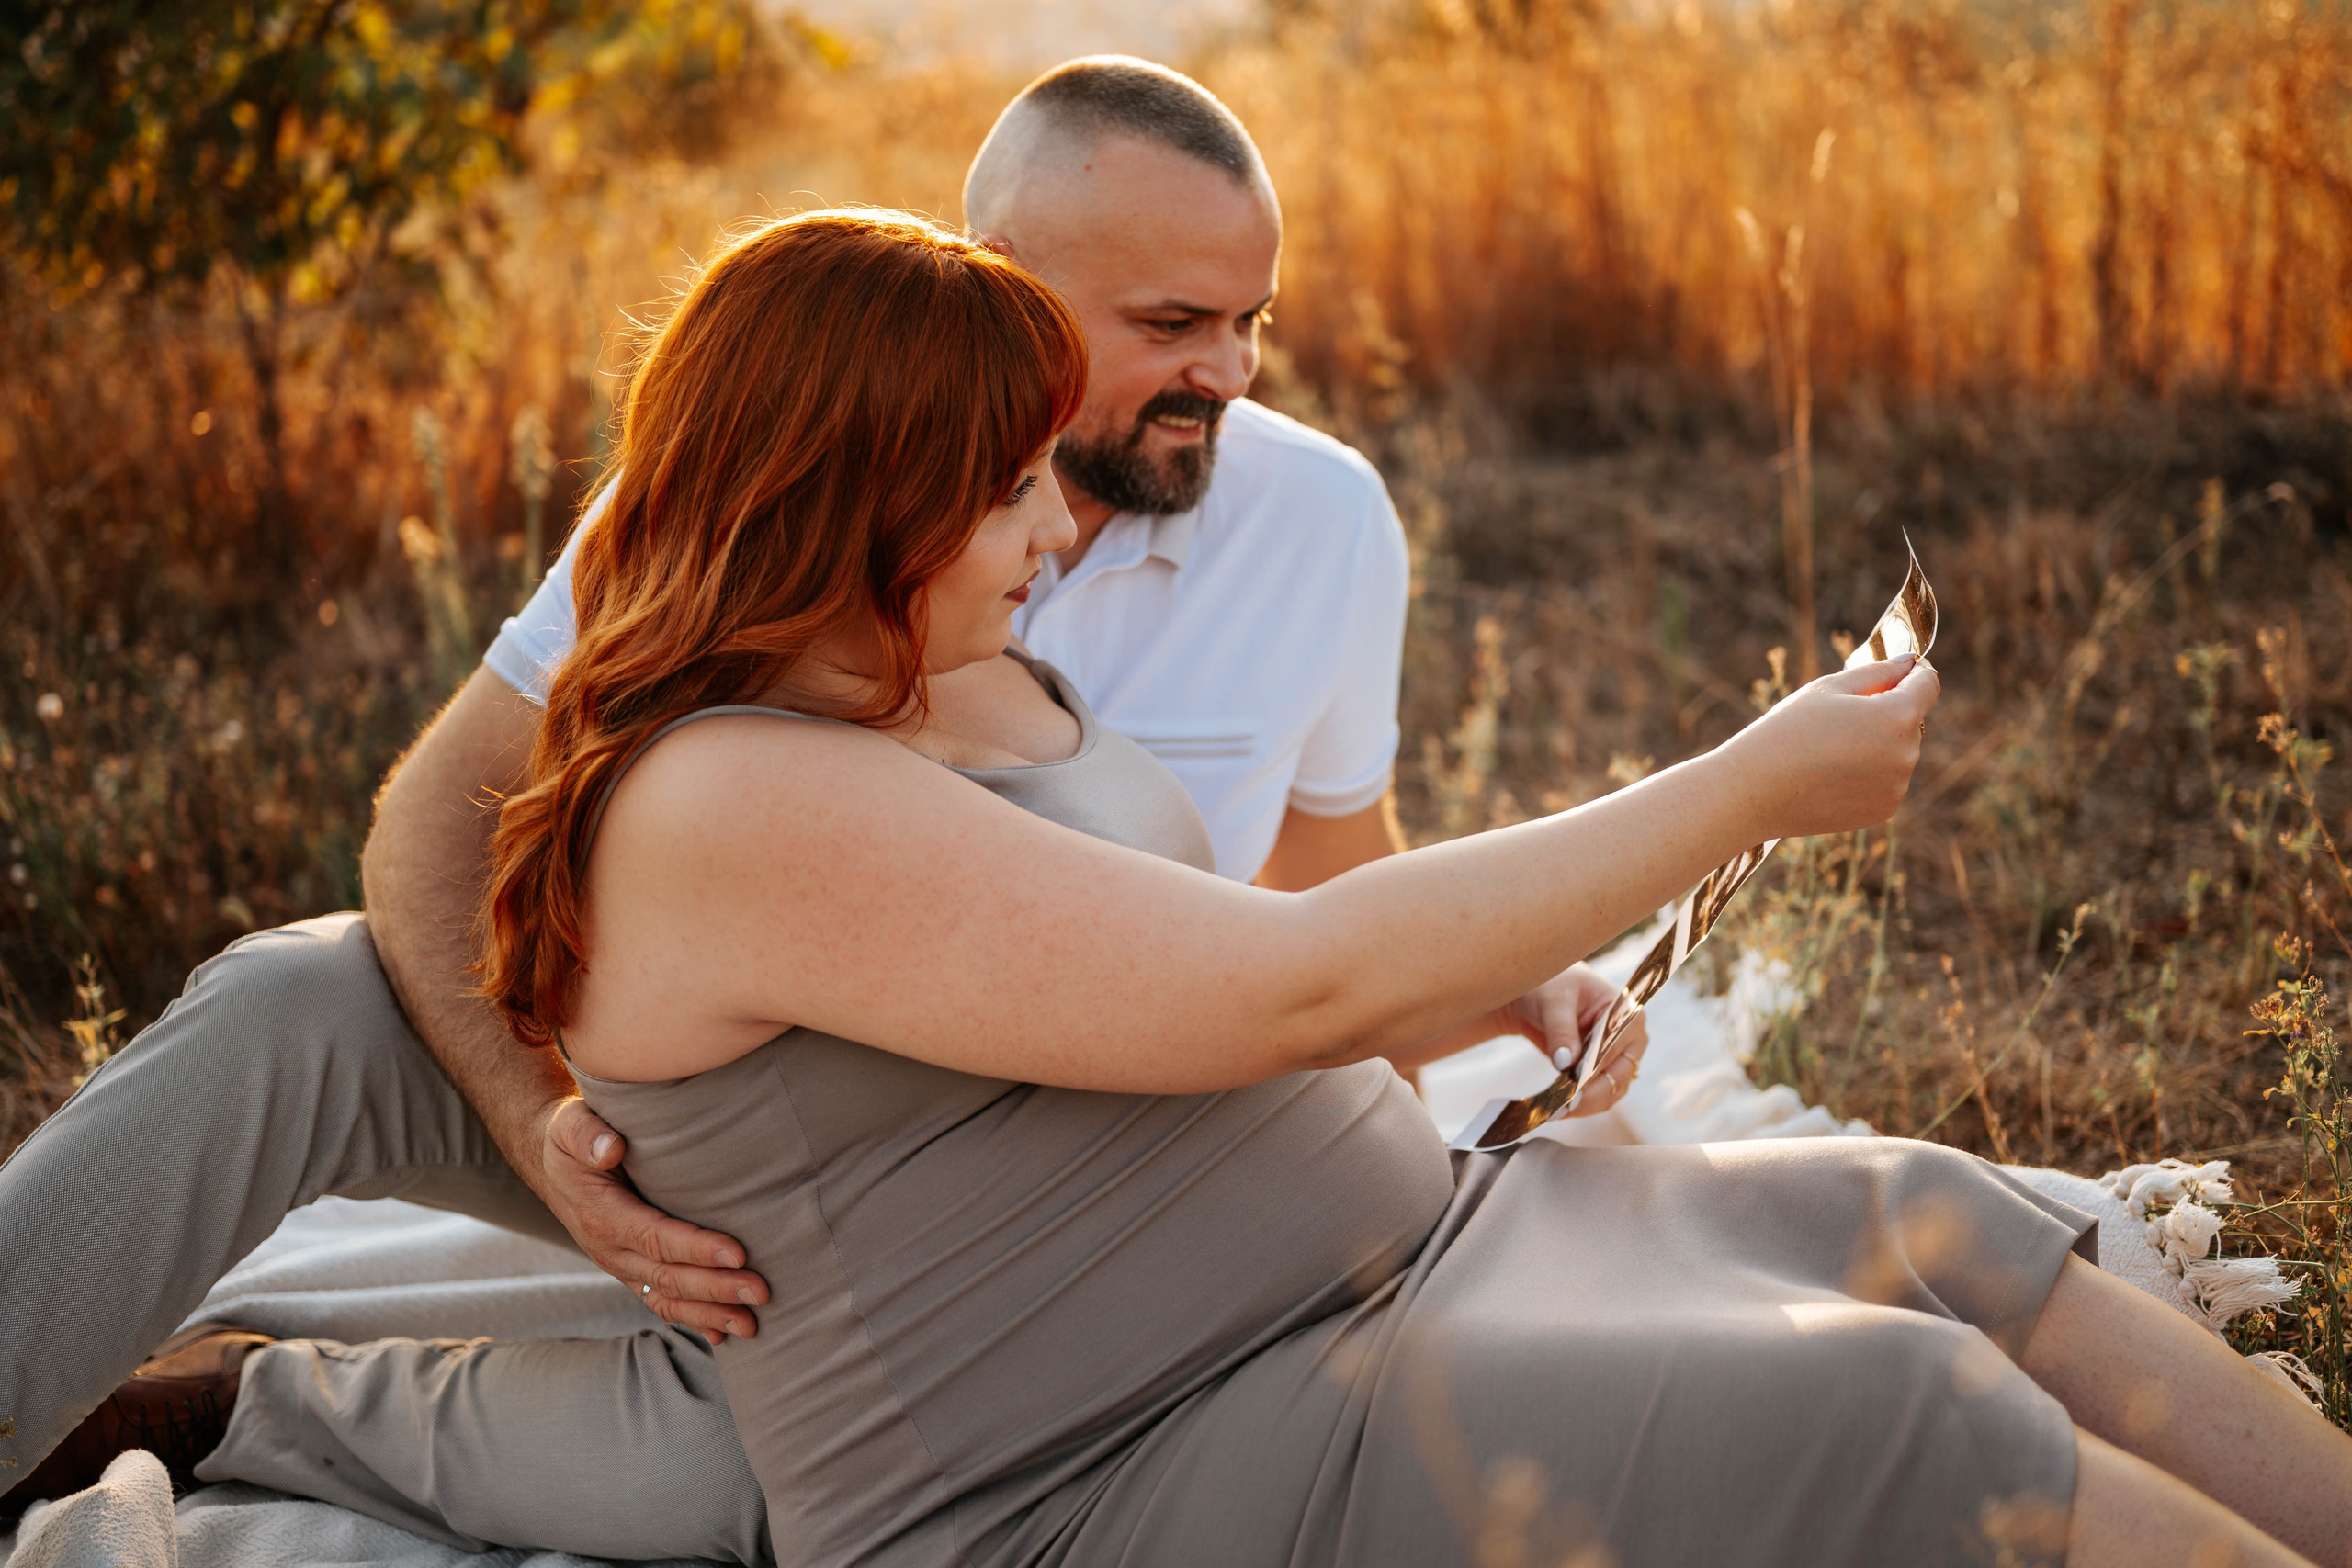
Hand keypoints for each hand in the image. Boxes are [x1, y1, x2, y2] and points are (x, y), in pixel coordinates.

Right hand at [537, 1098, 770, 1341]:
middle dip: (717, 1289)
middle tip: (761, 1293)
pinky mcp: (629, 1269)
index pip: (656, 1237)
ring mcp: (619, 1265)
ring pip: (666, 1298)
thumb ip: (588, 1133)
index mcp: (602, 1215)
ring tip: (752, 1325)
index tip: (739, 1254)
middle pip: (668, 1276)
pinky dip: (691, 1319)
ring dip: (710, 1314)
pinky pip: (659, 1301)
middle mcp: (610, 1249)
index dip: (697, 1249)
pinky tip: (722, 1334)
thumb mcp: (570, 1125)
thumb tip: (610, 1149)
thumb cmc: (571, 1139)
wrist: (552, 1163)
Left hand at [1495, 963, 1650, 1118]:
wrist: (1534, 993)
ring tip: (1554, 1112)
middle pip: (1618, 1077)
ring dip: (1584, 1105)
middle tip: (1560, 1108)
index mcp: (1627, 1013)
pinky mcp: (1600, 1071)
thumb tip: (1566, 1063)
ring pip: (1611, 1092)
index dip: (1596, 1071)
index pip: (1617, 1050)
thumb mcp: (1553, 1001)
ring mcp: (1617, 1057)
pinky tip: (1557, 1108)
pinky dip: (1580, 1104)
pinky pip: (1597, 1095)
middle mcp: (1629, 1038)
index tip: (1573, 1089)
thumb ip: (1561, 1031)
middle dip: (1589, 1095)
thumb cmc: (1549, 984)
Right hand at [1721, 654, 1940, 839]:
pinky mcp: (1884, 810)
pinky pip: (1887, 781)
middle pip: (1911, 721)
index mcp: (1896, 716)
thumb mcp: (1828, 688)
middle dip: (1886, 714)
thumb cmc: (1786, 731)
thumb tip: (1908, 664)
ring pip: (1898, 753)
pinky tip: (1830, 776)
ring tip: (1828, 752)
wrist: (1754, 792)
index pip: (1928, 684)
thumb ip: (1877, 672)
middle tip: (1837, 721)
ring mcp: (1897, 786)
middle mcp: (1906, 754)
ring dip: (1877, 746)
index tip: (1895, 674)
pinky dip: (1868, 775)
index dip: (1913, 674)